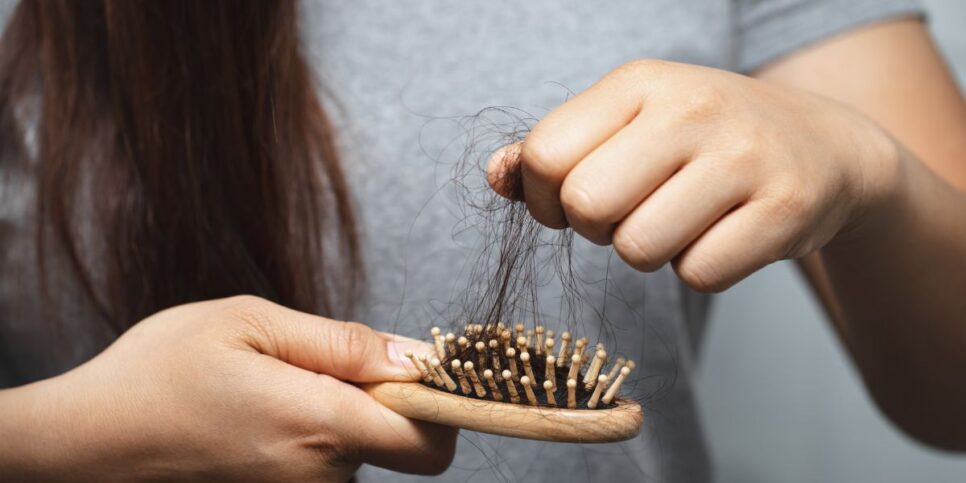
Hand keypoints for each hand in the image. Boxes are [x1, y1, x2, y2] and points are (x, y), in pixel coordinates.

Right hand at [0, 296, 455, 480]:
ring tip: (272, 385)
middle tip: (319, 364)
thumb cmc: (159, 372)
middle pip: (397, 441)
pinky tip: (260, 412)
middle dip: (380, 399)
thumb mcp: (250, 323)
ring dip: (338, 414)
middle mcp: (318, 475)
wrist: (85, 441)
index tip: (422, 368)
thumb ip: (341, 342)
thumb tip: (414, 356)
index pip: (431, 441)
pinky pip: (323, 464)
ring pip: (358, 451)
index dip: (442, 403)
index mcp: (318, 425)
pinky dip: (311, 434)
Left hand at [488, 60, 899, 290]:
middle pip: (586, 206)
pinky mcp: (785, 208)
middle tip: (631, 213)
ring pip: (638, 249)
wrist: (824, 146)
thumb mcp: (629, 122)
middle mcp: (692, 109)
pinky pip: (699, 275)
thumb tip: (495, 177)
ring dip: (648, 252)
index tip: (574, 200)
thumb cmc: (703, 140)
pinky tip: (723, 233)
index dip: (544, 198)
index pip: (545, 155)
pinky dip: (701, 268)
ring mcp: (744, 157)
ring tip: (681, 219)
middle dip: (596, 228)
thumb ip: (554, 149)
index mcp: (639, 83)